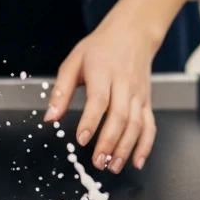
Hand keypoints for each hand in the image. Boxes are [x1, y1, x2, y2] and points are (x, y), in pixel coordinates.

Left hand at [43, 9, 157, 173]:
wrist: (132, 33)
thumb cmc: (99, 48)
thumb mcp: (74, 61)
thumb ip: (61, 90)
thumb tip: (50, 119)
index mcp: (103, 71)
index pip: (99, 99)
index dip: (91, 121)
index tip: (81, 139)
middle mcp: (124, 83)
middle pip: (120, 116)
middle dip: (108, 142)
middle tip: (97, 162)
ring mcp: (138, 94)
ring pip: (136, 124)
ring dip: (125, 148)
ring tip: (111, 166)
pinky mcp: (147, 101)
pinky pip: (150, 125)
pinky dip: (146, 145)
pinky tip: (137, 162)